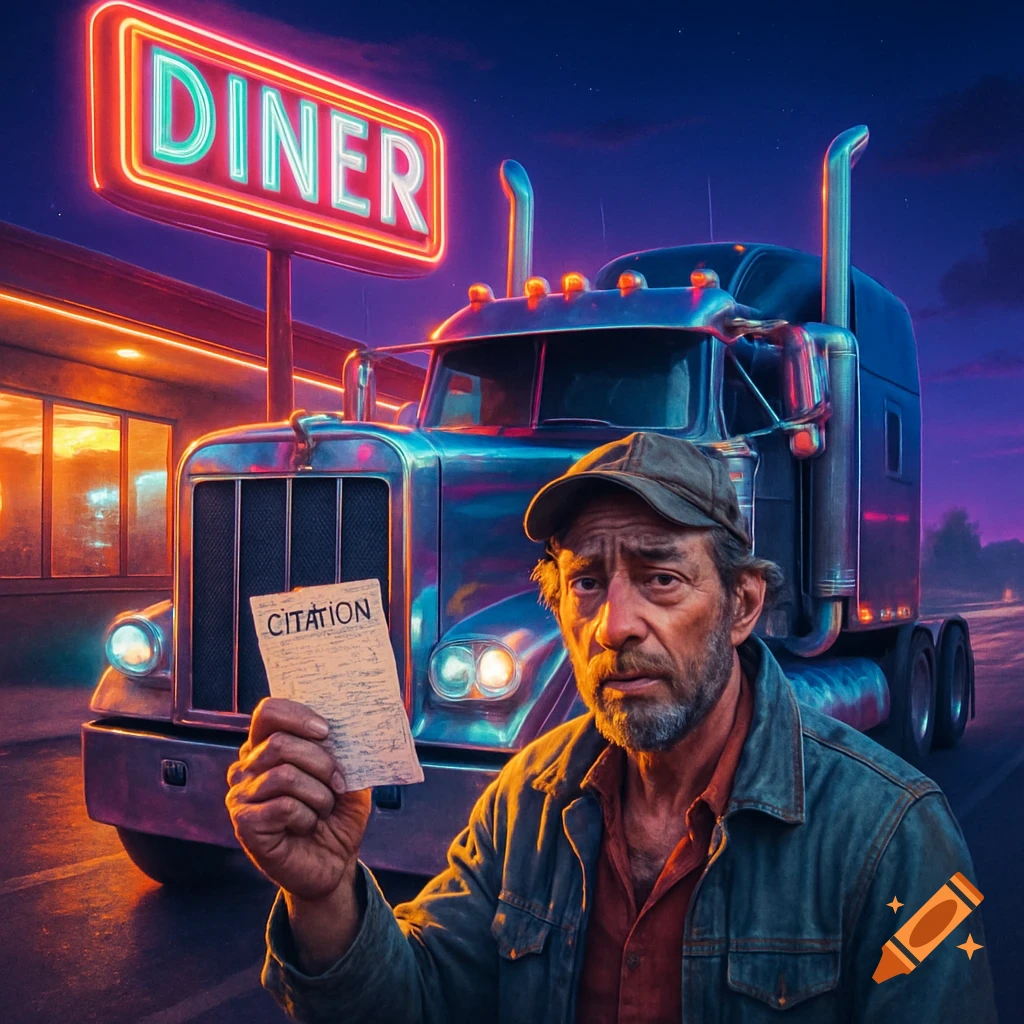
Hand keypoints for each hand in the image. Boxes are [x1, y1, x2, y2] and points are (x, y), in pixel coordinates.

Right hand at [226, 697, 371, 900]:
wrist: (334, 863)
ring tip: (323, 808)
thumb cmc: (337, 816)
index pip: (268, 712)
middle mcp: (247, 767)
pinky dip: (308, 816)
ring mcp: (242, 795)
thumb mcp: (349, 776)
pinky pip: (283, 806)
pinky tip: (307, 826)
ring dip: (319, 794)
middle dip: (321, 762)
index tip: (326, 731)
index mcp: (268, 747)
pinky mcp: (245, 823)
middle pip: (280, 743)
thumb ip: (343, 750)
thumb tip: (348, 728)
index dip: (298, 716)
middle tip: (337, 783)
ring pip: (285, 774)